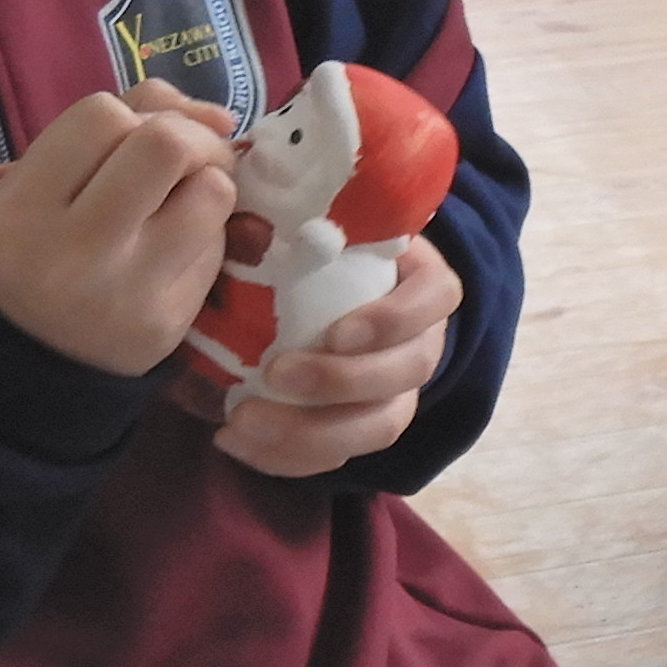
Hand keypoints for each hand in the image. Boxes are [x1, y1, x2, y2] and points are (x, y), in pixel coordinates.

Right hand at [0, 82, 236, 376]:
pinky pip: (217, 247)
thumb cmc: (37, 245)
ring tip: (180, 203)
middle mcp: (75, 249)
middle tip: (184, 158)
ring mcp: (128, 290)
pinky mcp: (170, 321)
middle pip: (167, 145)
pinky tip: (174, 249)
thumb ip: (116, 124)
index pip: (102, 117)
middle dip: (190, 135)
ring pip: (213, 193)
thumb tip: (218, 116)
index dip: (131, 115)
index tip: (131, 138)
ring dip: (208, 183)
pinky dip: (206, 233)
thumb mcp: (40, 179)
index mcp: (24, 207)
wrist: (27, 353)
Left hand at [216, 230, 463, 476]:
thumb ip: (287, 214)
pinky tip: (232, 440)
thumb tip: (238, 208)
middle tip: (275, 374)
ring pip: (379, 427)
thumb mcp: (314, 220)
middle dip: (342, 381)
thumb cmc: (315, 247)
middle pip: (407, 372)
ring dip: (311, 433)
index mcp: (420, 282)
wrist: (317, 294)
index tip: (336, 332)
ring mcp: (397, 393)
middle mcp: (421, 343)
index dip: (393, 320)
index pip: (434, 297)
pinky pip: (336, 458)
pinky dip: (285, 458)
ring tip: (242, 421)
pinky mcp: (360, 429)